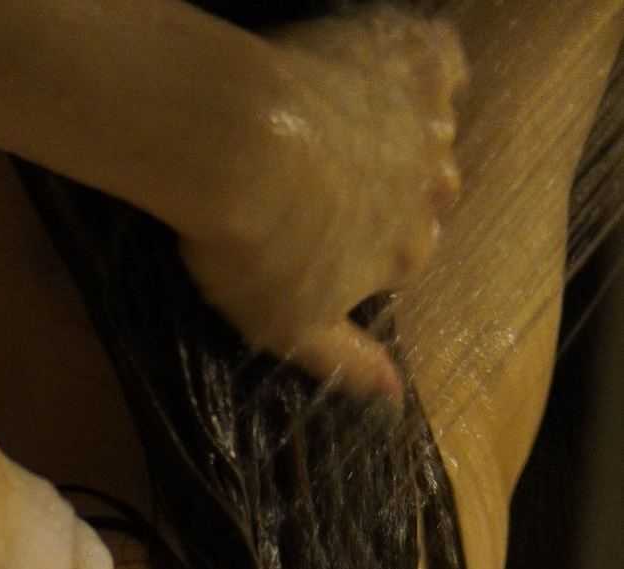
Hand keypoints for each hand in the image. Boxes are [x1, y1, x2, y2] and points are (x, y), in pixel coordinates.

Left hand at [178, 5, 468, 402]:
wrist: (234, 145)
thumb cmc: (254, 250)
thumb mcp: (291, 329)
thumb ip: (347, 363)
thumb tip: (395, 401)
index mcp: (409, 254)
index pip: (405, 254)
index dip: (365, 244)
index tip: (323, 234)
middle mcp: (435, 190)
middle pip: (427, 193)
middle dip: (389, 188)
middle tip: (327, 179)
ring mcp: (430, 123)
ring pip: (432, 129)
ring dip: (399, 129)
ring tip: (339, 125)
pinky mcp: (417, 59)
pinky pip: (441, 60)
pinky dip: (423, 65)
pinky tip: (383, 69)